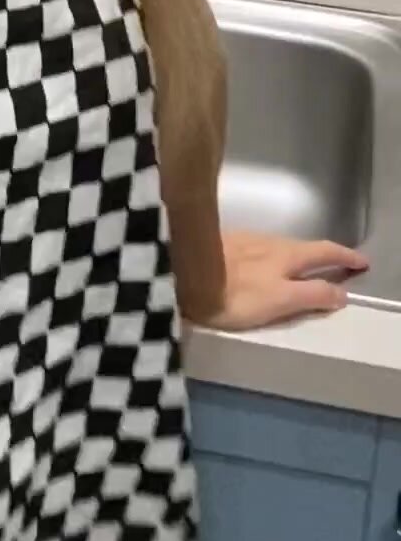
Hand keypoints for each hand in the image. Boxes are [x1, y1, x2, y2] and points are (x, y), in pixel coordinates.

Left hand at [201, 230, 369, 331]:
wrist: (180, 272)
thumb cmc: (231, 294)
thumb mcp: (278, 300)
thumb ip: (310, 296)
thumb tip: (340, 292)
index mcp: (286, 255)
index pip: (323, 252)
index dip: (345, 258)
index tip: (360, 262)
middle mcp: (268, 242)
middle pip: (301, 246)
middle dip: (323, 253)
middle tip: (339, 259)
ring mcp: (243, 239)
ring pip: (278, 244)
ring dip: (296, 252)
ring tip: (302, 263)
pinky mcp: (220, 241)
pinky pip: (256, 247)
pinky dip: (271, 253)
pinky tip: (261, 261)